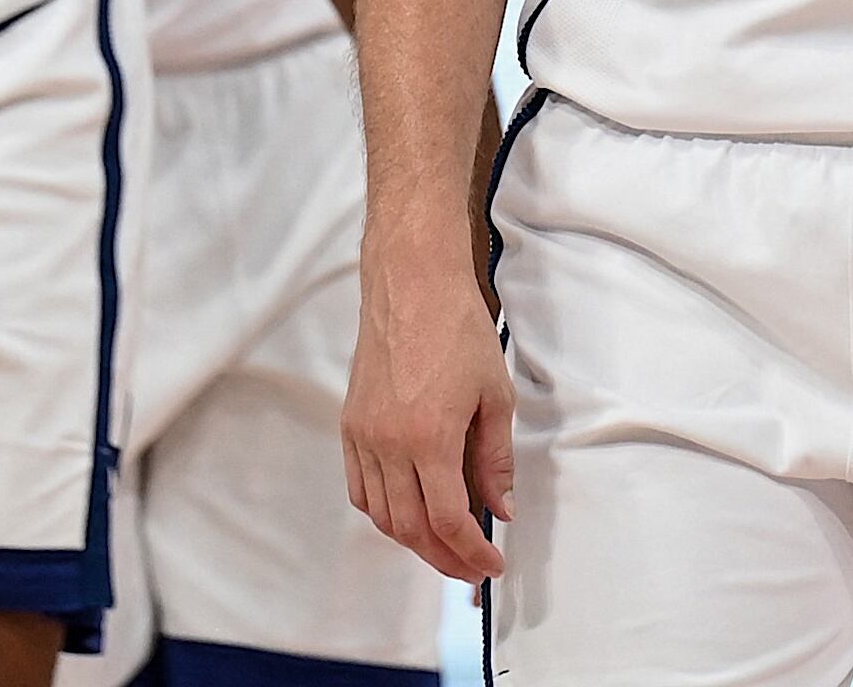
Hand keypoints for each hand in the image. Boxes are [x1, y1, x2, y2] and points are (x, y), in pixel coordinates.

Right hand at [343, 250, 513, 582]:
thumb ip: (496, 459)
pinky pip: (360, 488)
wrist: (412, 284)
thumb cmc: (459, 330)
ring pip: (381, 514)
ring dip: (413, 540)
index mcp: (429, 438)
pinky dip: (384, 512)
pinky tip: (409, 512)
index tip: (491, 565)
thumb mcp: (494, 395)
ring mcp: (363, 435)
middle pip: (411, 528)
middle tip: (471, 567)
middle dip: (444, 558)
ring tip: (445, 546)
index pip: (448, 520)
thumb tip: (501, 508)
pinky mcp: (351, 425)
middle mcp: (388, 444)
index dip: (471, 552)